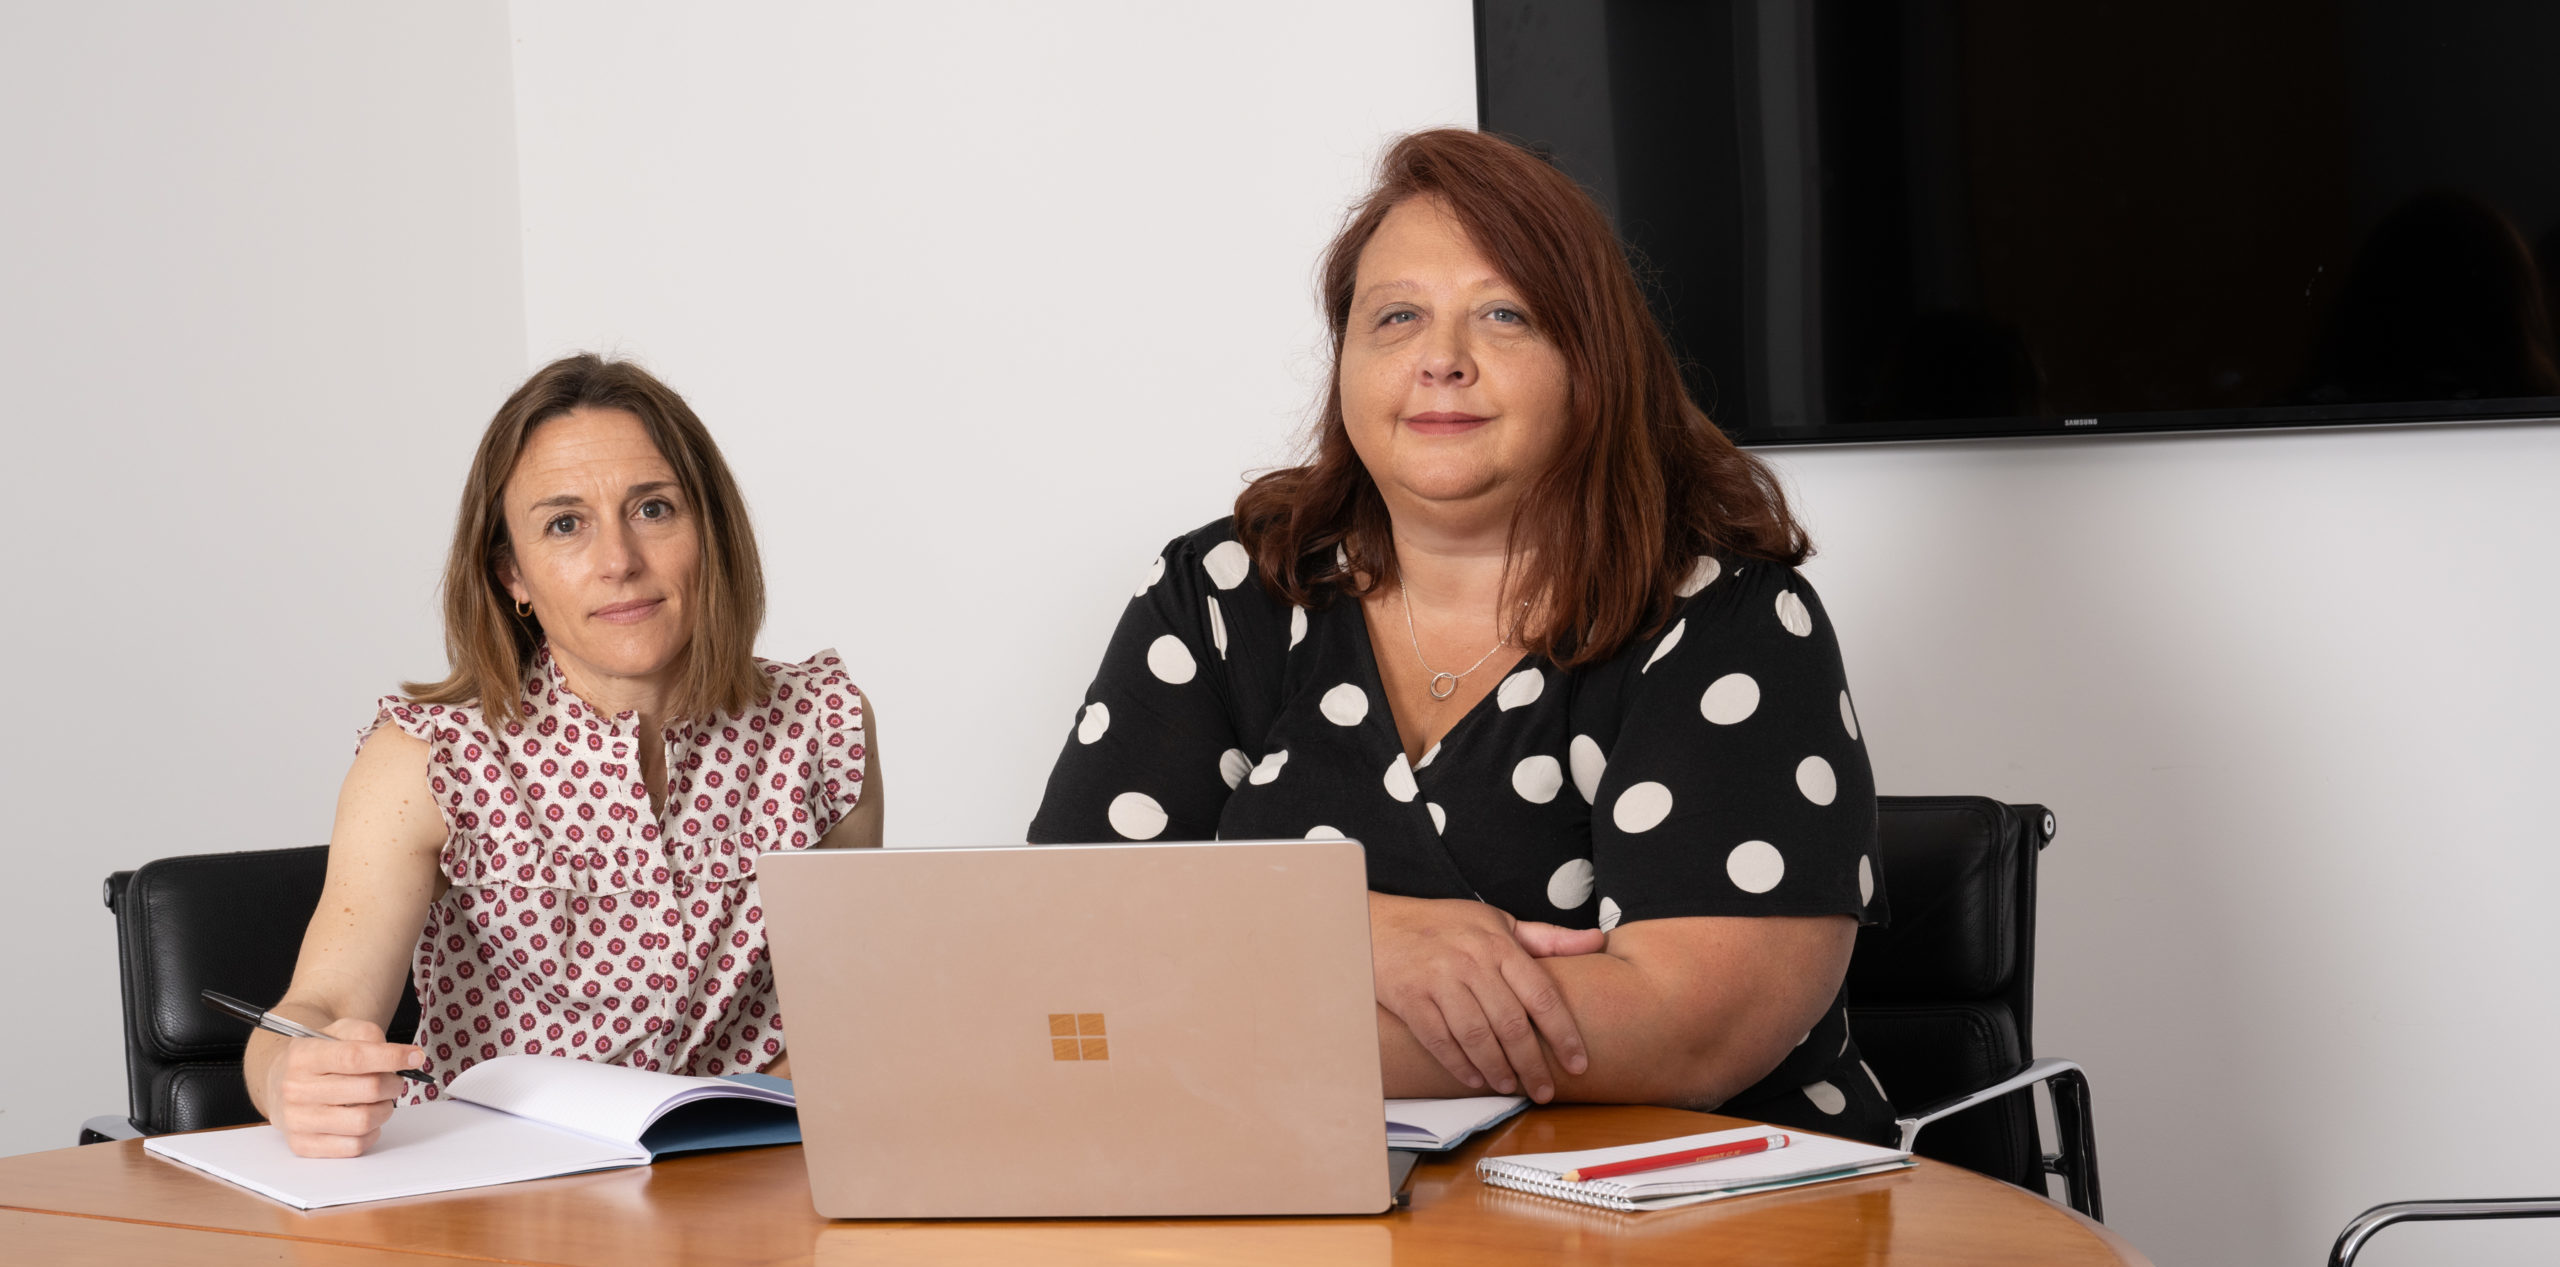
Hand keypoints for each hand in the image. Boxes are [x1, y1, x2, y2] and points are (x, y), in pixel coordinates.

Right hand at [262, 1018, 423, 1157]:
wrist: (280, 1082)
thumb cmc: (318, 1056)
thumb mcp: (337, 1031)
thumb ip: (367, 1033)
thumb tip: (397, 1055)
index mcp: (304, 1056)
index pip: (354, 1057)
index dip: (391, 1057)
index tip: (415, 1057)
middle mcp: (295, 1089)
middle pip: (367, 1089)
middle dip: (393, 1084)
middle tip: (396, 1081)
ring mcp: (297, 1120)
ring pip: (363, 1121)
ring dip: (385, 1110)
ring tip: (381, 1100)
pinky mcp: (302, 1144)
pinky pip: (353, 1146)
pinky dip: (371, 1133)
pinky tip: (366, 1119)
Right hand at [1368, 893, 1591, 1101]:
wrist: (1380, 922)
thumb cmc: (1445, 924)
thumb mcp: (1498, 921)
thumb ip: (1547, 938)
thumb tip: (1597, 941)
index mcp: (1498, 944)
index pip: (1540, 994)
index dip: (1563, 1033)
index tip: (1578, 1063)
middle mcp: (1471, 962)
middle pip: (1511, 1023)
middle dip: (1532, 1064)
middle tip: (1545, 1091)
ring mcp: (1438, 980)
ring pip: (1476, 1035)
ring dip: (1497, 1068)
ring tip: (1511, 1087)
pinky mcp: (1410, 998)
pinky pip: (1439, 1039)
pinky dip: (1459, 1064)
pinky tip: (1474, 1078)